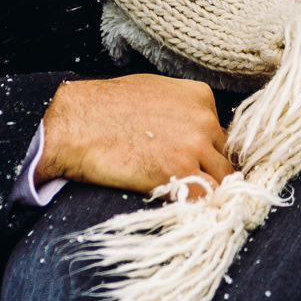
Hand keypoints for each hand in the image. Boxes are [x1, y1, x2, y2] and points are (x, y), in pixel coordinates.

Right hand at [39, 74, 235, 196]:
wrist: (76, 123)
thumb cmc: (105, 107)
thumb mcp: (154, 93)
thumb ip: (180, 110)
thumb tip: (186, 131)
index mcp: (201, 97)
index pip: (219, 133)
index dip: (208, 152)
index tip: (196, 163)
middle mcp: (205, 120)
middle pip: (224, 156)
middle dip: (210, 171)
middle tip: (192, 184)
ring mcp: (195, 147)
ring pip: (223, 179)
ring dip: (209, 190)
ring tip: (191, 199)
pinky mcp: (180, 173)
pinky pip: (208, 197)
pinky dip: (201, 205)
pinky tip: (186, 207)